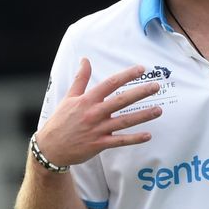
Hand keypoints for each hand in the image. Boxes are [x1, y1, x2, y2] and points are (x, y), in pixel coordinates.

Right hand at [35, 59, 161, 166]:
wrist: (50, 147)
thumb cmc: (60, 121)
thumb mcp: (68, 97)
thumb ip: (80, 79)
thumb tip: (85, 60)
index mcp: (87, 100)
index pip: (110, 83)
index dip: (126, 75)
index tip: (141, 70)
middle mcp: (94, 113)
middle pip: (121, 100)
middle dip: (140, 93)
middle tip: (156, 87)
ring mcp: (98, 129)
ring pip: (124, 121)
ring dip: (143, 115)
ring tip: (158, 110)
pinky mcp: (99, 144)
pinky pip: (120, 140)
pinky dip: (134, 139)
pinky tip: (148, 135)